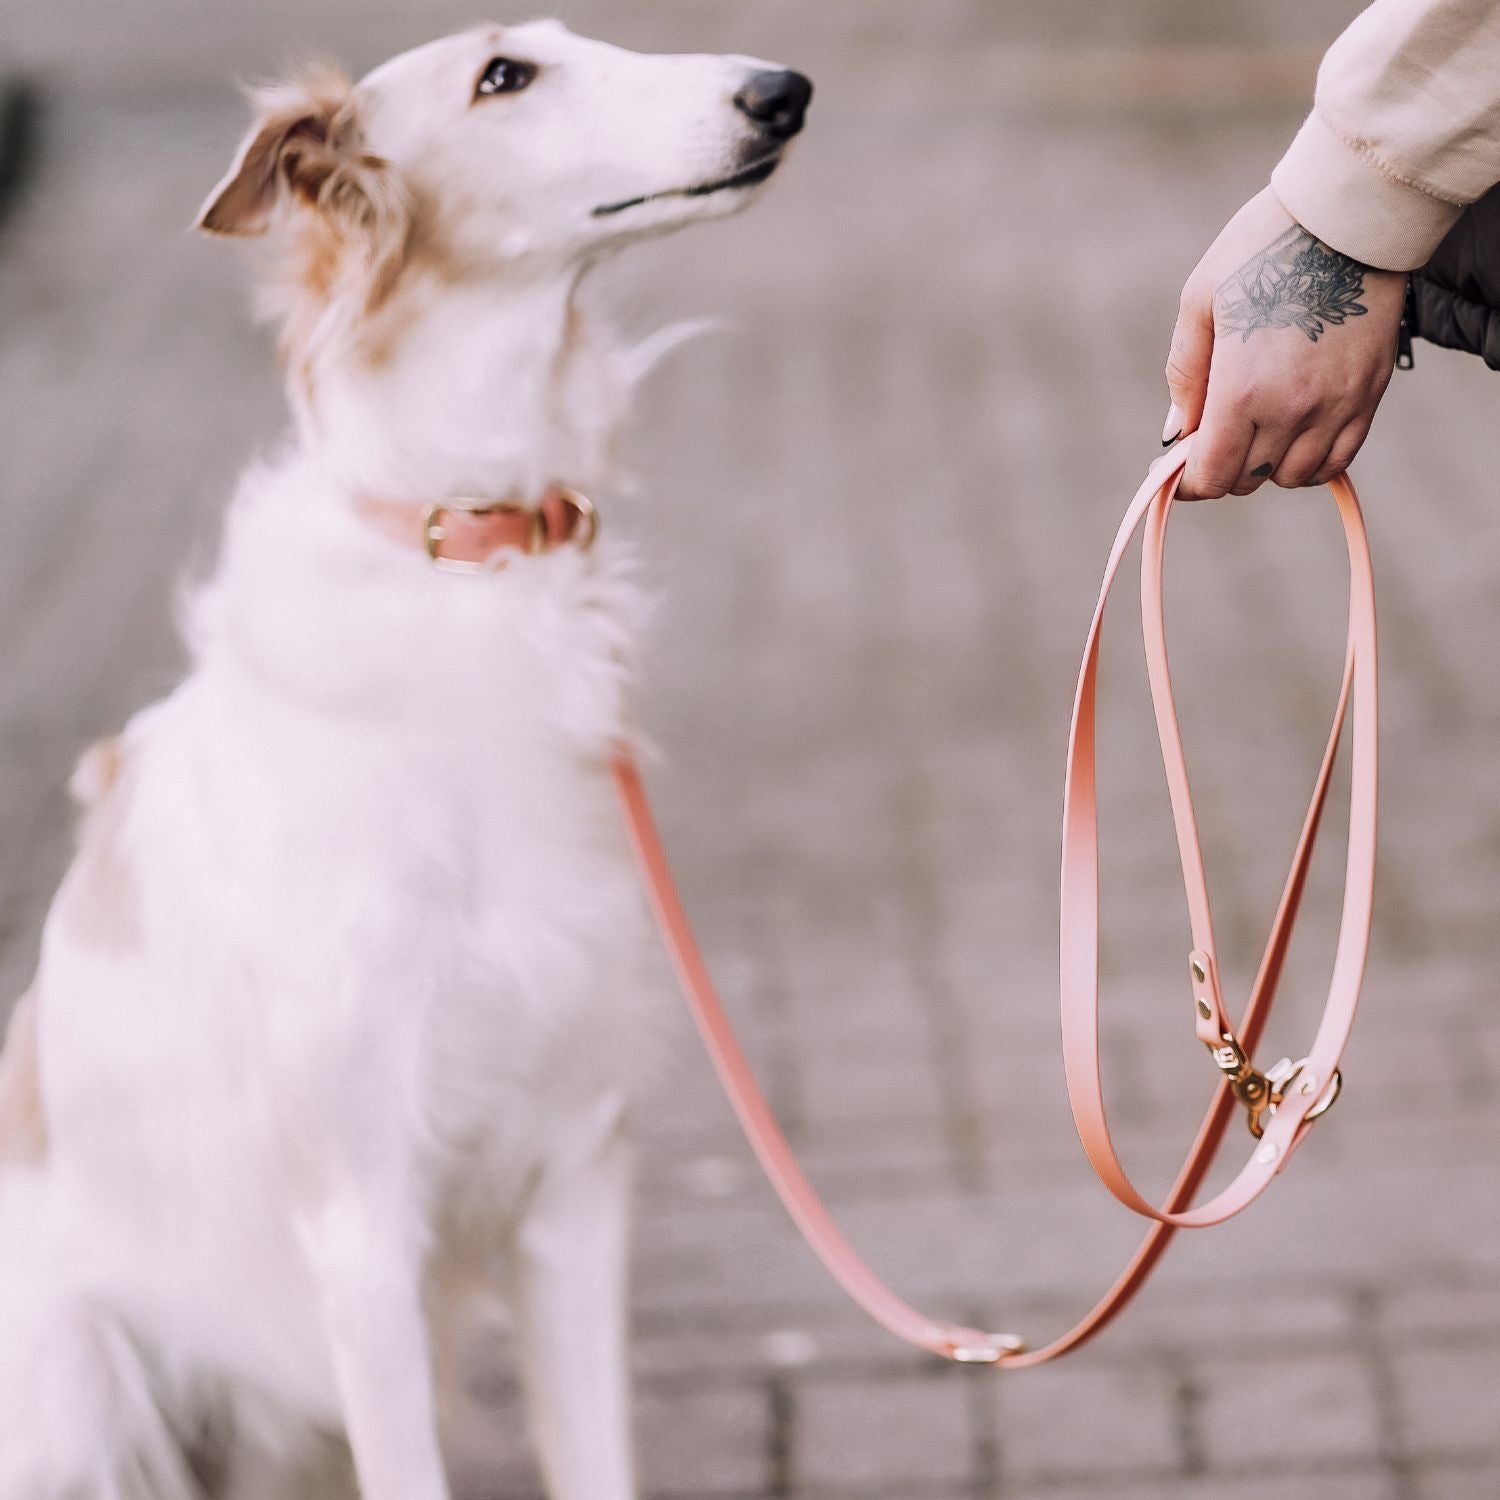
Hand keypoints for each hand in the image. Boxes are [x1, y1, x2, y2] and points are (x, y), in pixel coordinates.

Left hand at [1165, 186, 1405, 499]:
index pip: (1212, 475)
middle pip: (1249, 478)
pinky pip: (1339, 459)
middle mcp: (1292, 408)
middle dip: (1223, 468)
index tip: (1177, 471)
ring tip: (1257, 430)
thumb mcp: (1200, 303)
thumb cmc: (1262, 248)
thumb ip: (1185, 376)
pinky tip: (1295, 434)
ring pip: (1295, 476)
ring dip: (1269, 466)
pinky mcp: (1371, 393)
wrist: (1350, 215)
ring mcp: (1337, 404)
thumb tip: (1176, 435)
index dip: (1187, 483)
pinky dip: (1313, 460)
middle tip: (1214, 438)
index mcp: (1242, 389)